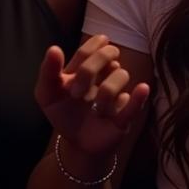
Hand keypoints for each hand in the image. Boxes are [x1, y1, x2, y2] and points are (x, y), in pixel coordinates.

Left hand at [35, 35, 149, 158]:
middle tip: (76, 93)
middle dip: (89, 69)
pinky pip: (135, 104)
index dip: (85, 53)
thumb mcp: (47, 94)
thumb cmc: (63, 112)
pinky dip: (138, 97)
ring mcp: (118, 93)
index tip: (72, 73)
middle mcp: (107, 74)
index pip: (93, 45)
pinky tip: (141, 89)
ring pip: (121, 76)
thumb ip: (48, 71)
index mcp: (89, 65)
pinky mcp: (125, 116)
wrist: (76, 144)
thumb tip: (54, 48)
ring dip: (104, 92)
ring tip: (94, 109)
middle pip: (108, 54)